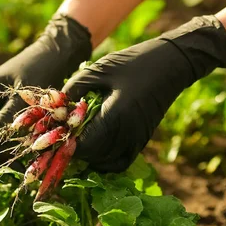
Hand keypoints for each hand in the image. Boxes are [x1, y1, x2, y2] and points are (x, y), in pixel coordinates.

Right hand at [0, 14, 91, 149]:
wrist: (60, 51)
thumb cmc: (41, 66)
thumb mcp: (24, 94)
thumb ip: (9, 118)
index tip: (1, 160)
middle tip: (21, 166)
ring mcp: (1, 109)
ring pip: (0, 138)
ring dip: (13, 150)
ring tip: (30, 161)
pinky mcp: (17, 112)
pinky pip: (14, 133)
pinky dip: (23, 143)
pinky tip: (37, 150)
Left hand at [63, 15, 225, 171]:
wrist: (172, 64)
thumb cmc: (134, 62)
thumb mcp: (99, 70)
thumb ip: (74, 88)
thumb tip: (55, 108)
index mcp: (116, 116)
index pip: (84, 145)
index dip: (65, 143)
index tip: (54, 133)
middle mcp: (128, 134)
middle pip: (92, 156)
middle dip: (73, 149)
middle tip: (60, 135)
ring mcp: (137, 140)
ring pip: (104, 162)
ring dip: (87, 155)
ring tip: (75, 138)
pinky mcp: (142, 141)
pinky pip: (119, 161)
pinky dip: (104, 160)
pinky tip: (93, 145)